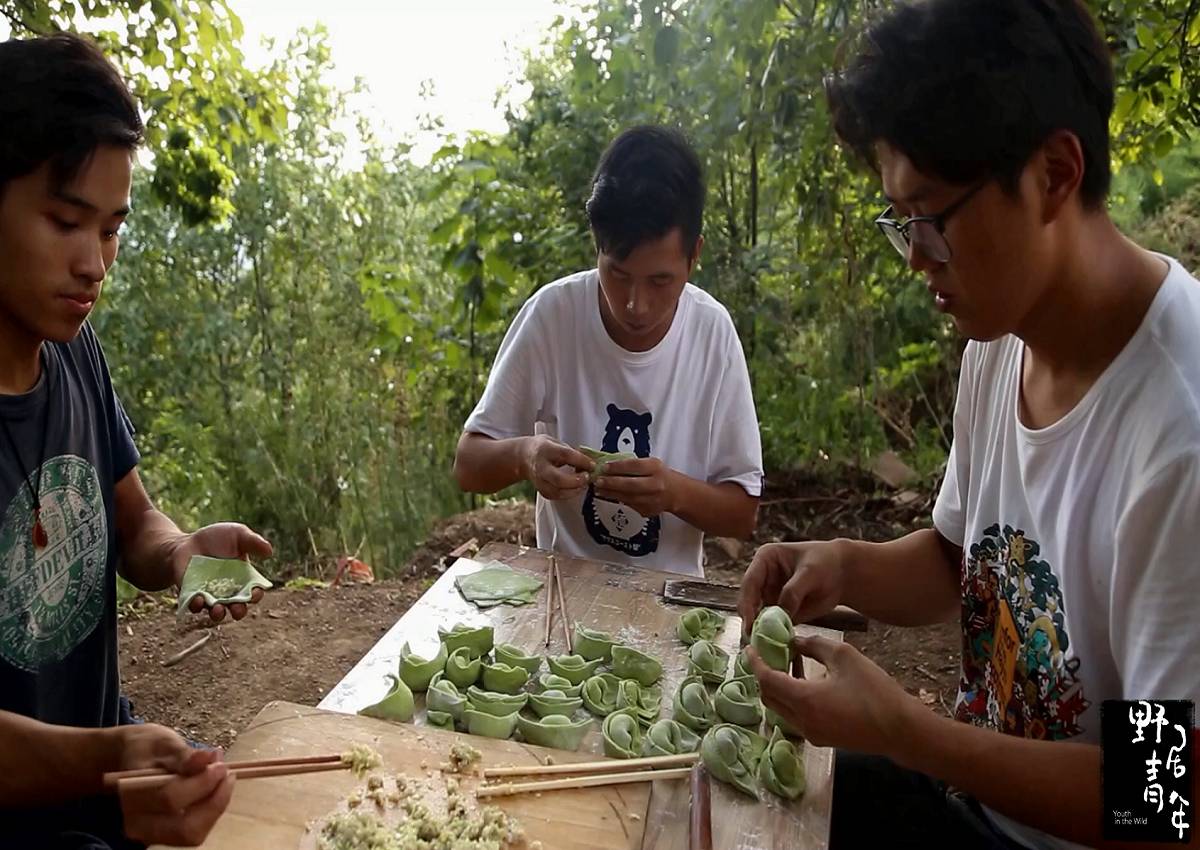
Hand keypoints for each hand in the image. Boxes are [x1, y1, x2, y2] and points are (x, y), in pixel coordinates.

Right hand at [113, 724, 234, 846]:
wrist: (132, 760)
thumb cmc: (147, 749)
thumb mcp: (164, 744)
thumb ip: (185, 755)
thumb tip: (206, 758)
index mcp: (131, 795)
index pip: (170, 799)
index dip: (201, 783)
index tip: (220, 764)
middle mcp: (137, 823)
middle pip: (184, 827)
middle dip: (214, 802)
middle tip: (228, 774)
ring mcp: (150, 835)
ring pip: (193, 834)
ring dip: (215, 807)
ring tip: (223, 778)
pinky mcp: (165, 836)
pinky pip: (194, 831)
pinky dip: (210, 811)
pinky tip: (215, 789)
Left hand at [172, 523, 273, 622]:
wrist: (186, 542)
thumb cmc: (216, 538)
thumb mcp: (238, 533)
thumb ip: (253, 541)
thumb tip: (269, 552)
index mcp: (244, 580)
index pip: (254, 592)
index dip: (256, 595)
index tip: (254, 593)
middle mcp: (229, 592)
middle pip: (238, 608)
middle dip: (239, 611)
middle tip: (237, 609)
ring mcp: (210, 596)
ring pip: (217, 612)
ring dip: (218, 614)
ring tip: (218, 609)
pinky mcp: (191, 597)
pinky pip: (195, 606)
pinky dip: (197, 605)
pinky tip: (198, 599)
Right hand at [522, 436, 592, 499]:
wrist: (524, 456)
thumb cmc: (545, 448)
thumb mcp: (557, 443)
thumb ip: (573, 452)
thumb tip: (593, 461)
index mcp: (546, 449)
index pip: (565, 455)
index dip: (581, 461)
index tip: (593, 465)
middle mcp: (540, 466)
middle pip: (558, 479)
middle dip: (576, 480)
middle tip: (587, 477)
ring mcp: (539, 480)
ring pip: (557, 491)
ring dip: (574, 489)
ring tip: (584, 483)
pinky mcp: (541, 490)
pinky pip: (556, 496)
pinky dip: (569, 493)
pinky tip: (576, 488)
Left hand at [593, 457, 676, 516]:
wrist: (676, 493)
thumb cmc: (659, 475)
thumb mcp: (651, 464)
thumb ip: (633, 464)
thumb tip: (608, 464)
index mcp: (655, 468)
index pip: (634, 466)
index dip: (617, 467)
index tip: (604, 467)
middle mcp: (655, 484)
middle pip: (630, 484)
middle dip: (611, 483)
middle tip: (598, 480)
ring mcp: (652, 499)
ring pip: (627, 497)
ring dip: (610, 493)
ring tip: (598, 488)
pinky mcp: (647, 510)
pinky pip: (628, 504)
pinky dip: (615, 499)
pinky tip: (607, 495)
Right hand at [738, 541, 844, 636]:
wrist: (842, 574)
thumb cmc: (825, 562)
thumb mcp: (810, 572)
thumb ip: (794, 590)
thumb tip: (781, 613)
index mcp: (764, 560)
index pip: (750, 582)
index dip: (747, 602)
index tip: (749, 621)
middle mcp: (762, 579)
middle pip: (749, 601)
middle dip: (749, 620)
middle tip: (751, 639)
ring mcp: (770, 597)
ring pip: (757, 616)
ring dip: (758, 631)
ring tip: (760, 646)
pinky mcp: (779, 612)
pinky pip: (772, 626)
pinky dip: (772, 637)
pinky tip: (773, 647)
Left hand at [748, 636, 919, 756]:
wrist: (901, 730)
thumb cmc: (875, 690)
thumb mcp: (844, 657)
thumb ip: (815, 645)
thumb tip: (796, 642)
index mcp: (803, 700)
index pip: (767, 680)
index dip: (756, 663)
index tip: (751, 648)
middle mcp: (801, 721)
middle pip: (769, 697)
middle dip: (764, 676)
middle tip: (768, 655)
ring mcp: (810, 733)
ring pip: (780, 709)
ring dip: (777, 688)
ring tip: (786, 666)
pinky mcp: (821, 739)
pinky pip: (794, 718)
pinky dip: (790, 700)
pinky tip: (803, 684)